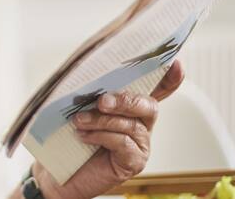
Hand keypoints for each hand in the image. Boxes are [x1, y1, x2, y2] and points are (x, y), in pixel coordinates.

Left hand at [34, 60, 184, 198]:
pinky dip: (101, 136)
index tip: (176, 63)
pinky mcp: (134, 161)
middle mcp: (141, 123)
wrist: (58, 173)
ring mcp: (140, 143)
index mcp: (131, 106)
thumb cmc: (69, 137)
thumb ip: (89, 92)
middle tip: (102, 101)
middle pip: (148, 105)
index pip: (157, 88)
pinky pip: (123, 143)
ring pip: (131, 124)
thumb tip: (84, 72)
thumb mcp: (79, 109)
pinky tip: (84, 136)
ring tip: (79, 120)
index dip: (169, 77)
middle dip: (126, 100)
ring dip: (102, 120)